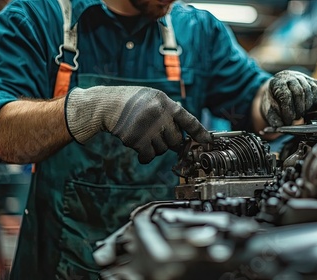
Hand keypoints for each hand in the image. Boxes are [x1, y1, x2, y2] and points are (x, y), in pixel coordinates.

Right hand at [65, 86, 211, 162]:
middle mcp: (159, 116)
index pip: (189, 121)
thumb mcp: (153, 97)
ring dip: (155, 146)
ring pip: (162, 150)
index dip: (200, 133)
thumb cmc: (132, 101)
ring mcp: (148, 129)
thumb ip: (170, 110)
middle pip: (176, 140)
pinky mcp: (136, 140)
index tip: (209, 141)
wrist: (107, 104)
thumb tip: (188, 127)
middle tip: (157, 133)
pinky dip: (145, 155)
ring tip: (143, 134)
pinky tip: (138, 146)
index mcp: (166, 104)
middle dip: (169, 141)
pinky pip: (149, 156)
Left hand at [261, 70, 316, 126]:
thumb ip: (273, 117)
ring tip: (301, 114)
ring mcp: (303, 77)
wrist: (280, 90)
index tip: (288, 121)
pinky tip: (309, 107)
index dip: (288, 111)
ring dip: (308, 106)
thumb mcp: (269, 109)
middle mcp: (291, 77)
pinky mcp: (312, 80)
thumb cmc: (275, 100)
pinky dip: (316, 100)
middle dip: (299, 109)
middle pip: (299, 92)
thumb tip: (278, 126)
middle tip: (296, 118)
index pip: (286, 96)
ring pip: (311, 90)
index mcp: (278, 82)